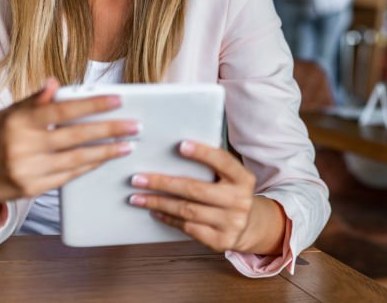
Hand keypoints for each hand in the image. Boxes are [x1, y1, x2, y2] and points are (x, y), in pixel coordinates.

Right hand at [0, 78, 137, 234]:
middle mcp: (23, 146)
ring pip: (77, 159)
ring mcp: (28, 170)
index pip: (63, 110)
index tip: (118, 100)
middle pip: (76, 136)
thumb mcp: (8, 113)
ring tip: (128, 144)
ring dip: (106, 152)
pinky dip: (89, 166)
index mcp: (19, 121)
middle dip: (109, 130)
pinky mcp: (32, 189)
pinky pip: (68, 176)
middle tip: (135, 125)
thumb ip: (35, 100)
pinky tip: (104, 159)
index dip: (93, 104)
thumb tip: (54, 82)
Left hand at [127, 140, 286, 254]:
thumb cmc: (231, 194)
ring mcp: (231, 223)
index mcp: (244, 179)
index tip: (180, 145)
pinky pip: (188, 228)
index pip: (223, 162)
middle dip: (163, 183)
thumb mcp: (232, 178)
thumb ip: (215, 166)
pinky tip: (154, 212)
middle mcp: (240, 200)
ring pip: (187, 211)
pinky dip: (168, 219)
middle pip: (195, 190)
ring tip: (137, 197)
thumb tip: (180, 148)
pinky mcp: (220, 241)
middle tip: (138, 179)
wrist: (249, 226)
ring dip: (158, 203)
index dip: (202, 153)